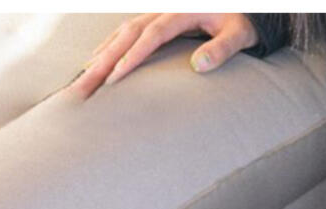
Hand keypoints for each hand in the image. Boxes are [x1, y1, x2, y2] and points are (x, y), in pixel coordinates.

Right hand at [69, 13, 257, 98]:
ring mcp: (157, 13)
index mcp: (181, 13)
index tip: (115, 77)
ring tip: (84, 76)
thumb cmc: (241, 21)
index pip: (151, 36)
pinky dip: (109, 46)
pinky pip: (126, 32)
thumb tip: (199, 65)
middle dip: (104, 60)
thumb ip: (222, 49)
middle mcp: (164, 10)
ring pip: (121, 32)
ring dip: (102, 54)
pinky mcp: (156, 20)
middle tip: (85, 84)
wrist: (241, 6)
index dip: (132, 56)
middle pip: (127, 34)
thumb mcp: (239, 34)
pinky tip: (96, 60)